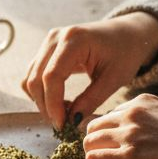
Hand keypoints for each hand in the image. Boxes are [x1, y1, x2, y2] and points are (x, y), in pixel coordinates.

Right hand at [21, 12, 157, 128]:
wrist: (127, 34)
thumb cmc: (125, 53)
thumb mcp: (114, 79)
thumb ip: (92, 99)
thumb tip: (72, 122)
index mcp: (74, 40)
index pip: (52, 76)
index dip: (53, 104)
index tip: (62, 125)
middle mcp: (55, 37)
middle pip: (36, 78)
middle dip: (45, 106)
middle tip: (62, 125)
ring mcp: (48, 42)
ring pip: (30, 78)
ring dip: (41, 100)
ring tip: (63, 113)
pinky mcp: (46, 49)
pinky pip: (34, 74)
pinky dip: (41, 92)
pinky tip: (59, 101)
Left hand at [82, 93, 157, 158]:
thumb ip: (149, 128)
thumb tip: (131, 146)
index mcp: (144, 103)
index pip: (108, 117)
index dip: (111, 140)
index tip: (126, 155)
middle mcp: (133, 112)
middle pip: (92, 128)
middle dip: (100, 149)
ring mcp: (130, 132)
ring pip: (88, 144)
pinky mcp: (128, 155)